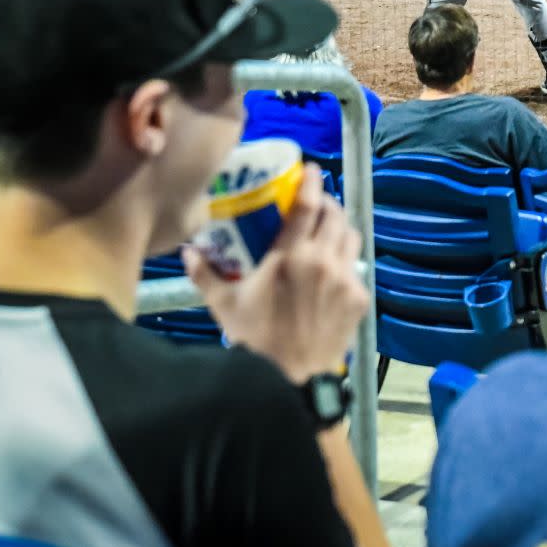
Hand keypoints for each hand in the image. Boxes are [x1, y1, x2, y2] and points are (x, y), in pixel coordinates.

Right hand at [185, 168, 368, 383]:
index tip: (311, 169)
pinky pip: (355, 268)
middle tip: (317, 204)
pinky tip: (331, 270)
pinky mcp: (358, 297)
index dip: (311, 183)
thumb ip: (205, 274)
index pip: (306, 207)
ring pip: (350, 237)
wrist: (291, 377)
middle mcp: (321, 262)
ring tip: (327, 231)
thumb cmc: (254, 339)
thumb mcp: (224, 305)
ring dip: (340, 228)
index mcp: (288, 258)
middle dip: (328, 204)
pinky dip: (344, 261)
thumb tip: (188, 252)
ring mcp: (344, 279)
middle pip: (335, 216)